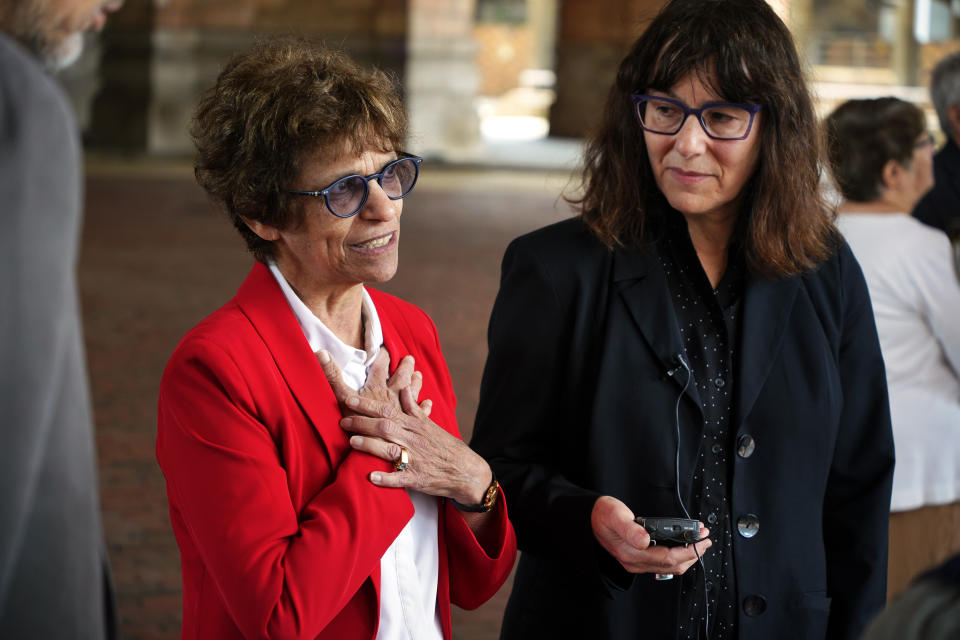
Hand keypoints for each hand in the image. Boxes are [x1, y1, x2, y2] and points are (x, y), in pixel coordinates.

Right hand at [317, 348, 431, 416]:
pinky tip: (429, 404)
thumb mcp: (341, 398)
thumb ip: (332, 375)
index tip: (385, 348)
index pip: (380, 368)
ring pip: (412, 393)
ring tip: (420, 375)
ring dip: (416, 384)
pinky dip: (424, 408)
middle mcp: (392, 398)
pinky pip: (419, 414)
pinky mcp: (409, 426)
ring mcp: (403, 411)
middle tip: (410, 358)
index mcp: (377, 389)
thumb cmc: (355, 424)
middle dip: (405, 367)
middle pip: (401, 378)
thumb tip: (320, 352)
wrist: (374, 449)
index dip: (382, 357)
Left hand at [318, 350, 488, 505]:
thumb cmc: (445, 447)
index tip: (349, 400)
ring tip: (352, 442)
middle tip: (342, 420)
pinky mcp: (418, 479)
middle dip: (362, 422)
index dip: (367, 405)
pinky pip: (400, 479)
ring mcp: (415, 459)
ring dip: (370, 445)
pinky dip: (386, 478)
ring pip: (390, 449)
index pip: (388, 410)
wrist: (467, 471)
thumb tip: (404, 388)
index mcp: (414, 425)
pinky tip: (371, 477)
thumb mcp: (430, 424)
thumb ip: (414, 408)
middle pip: (385, 427)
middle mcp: (413, 439)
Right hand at [591, 496, 710, 576]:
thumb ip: (630, 528)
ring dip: (688, 556)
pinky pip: (664, 563)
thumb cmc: (601, 516)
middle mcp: (636, 562)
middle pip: (672, 565)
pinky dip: (678, 555)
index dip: (688, 550)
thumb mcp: (615, 515)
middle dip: (693, 553)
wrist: (588, 520)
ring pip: (670, 567)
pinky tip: (684, 546)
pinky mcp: (639, 558)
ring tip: (699, 542)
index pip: (667, 558)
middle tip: (706, 539)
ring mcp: (637, 562)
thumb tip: (645, 539)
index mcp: (632, 553)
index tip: (701, 540)